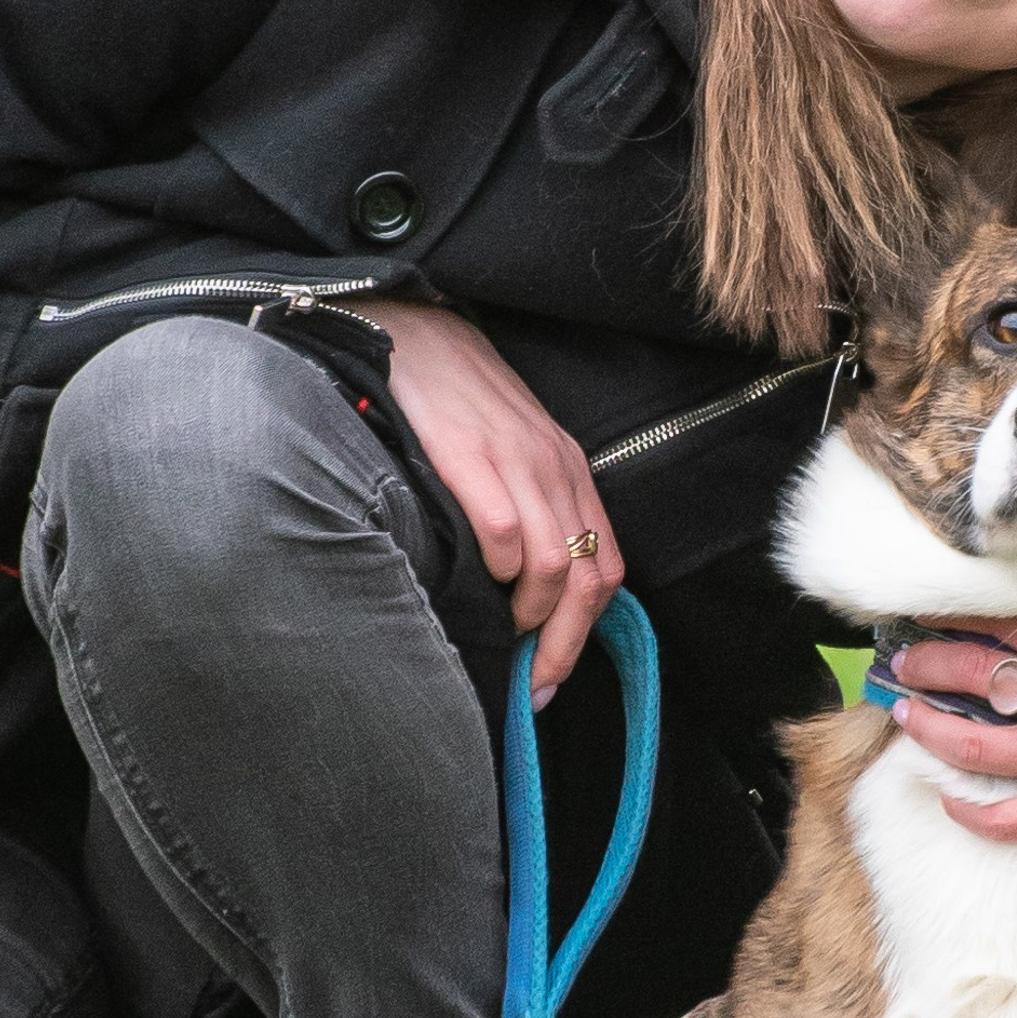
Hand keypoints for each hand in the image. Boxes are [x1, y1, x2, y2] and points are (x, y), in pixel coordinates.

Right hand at [367, 301, 623, 701]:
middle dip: (563, 645)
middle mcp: (556, 469)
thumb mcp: (509, 451)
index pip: (606, 566)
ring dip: (530, 617)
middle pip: (589, 579)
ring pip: (555, 566)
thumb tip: (517, 591)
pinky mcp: (473, 459)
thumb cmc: (453, 400)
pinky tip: (472, 579)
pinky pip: (504, 534)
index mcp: (569, 472)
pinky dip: (494, 571)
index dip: (585, 631)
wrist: (410, 333)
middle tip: (533, 684)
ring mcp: (518, 463)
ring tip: (500, 637)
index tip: (550, 676)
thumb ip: (525, 508)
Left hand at [887, 615, 1016, 915]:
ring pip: (975, 747)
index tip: (922, 610)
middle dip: (924, 665)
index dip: (952, 615)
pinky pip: (1011, 819)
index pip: (1004, 621)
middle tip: (901, 660)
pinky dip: (971, 813)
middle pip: (975, 676)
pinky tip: (947, 798)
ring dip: (928, 729)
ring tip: (904, 714)